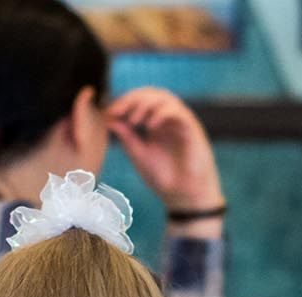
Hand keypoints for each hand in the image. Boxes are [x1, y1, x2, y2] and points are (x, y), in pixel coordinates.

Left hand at [107, 88, 220, 212]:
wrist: (184, 198)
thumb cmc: (164, 179)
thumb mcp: (139, 155)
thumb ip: (127, 137)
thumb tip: (109, 118)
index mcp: (158, 123)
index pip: (141, 100)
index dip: (125, 101)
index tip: (109, 112)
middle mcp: (170, 120)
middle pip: (152, 94)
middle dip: (133, 98)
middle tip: (118, 110)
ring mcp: (182, 123)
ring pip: (166, 98)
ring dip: (147, 104)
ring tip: (134, 120)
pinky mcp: (193, 130)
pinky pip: (178, 112)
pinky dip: (162, 114)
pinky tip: (150, 126)